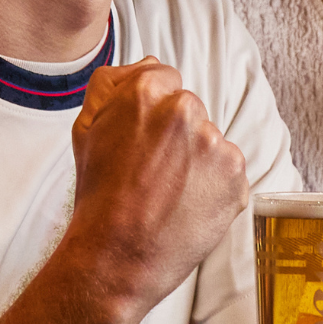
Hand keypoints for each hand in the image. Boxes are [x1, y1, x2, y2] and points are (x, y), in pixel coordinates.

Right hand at [68, 57, 248, 316]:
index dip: (152, 112)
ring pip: (209, 140)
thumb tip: (147, 64)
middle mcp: (184, 109)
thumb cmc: (98, 196)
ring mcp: (214, 142)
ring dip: (196, 161)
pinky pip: (228, 171)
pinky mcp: (236, 174)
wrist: (115, 259)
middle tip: (152, 172)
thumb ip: (112, 85)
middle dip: (176, 135)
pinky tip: (187, 207)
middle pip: (189, 109)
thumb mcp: (86, 129)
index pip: (164, 79)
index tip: (143, 140)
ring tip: (168, 194)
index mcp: (144, 92)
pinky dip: (214, 187)